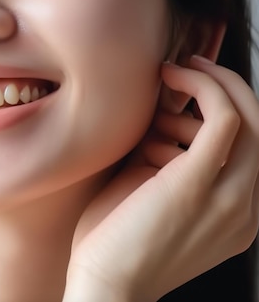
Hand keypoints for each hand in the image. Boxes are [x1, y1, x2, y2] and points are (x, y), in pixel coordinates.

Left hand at [63, 56, 258, 301]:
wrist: (104, 286)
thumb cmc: (117, 242)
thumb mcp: (154, 196)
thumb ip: (169, 161)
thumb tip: (162, 118)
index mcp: (239, 214)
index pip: (253, 146)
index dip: (227, 107)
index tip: (191, 88)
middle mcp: (247, 208)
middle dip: (226, 86)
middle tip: (189, 67)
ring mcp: (230, 198)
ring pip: (248, 116)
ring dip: (206, 89)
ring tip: (157, 106)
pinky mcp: (199, 184)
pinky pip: (223, 117)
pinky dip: (202, 87)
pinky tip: (171, 77)